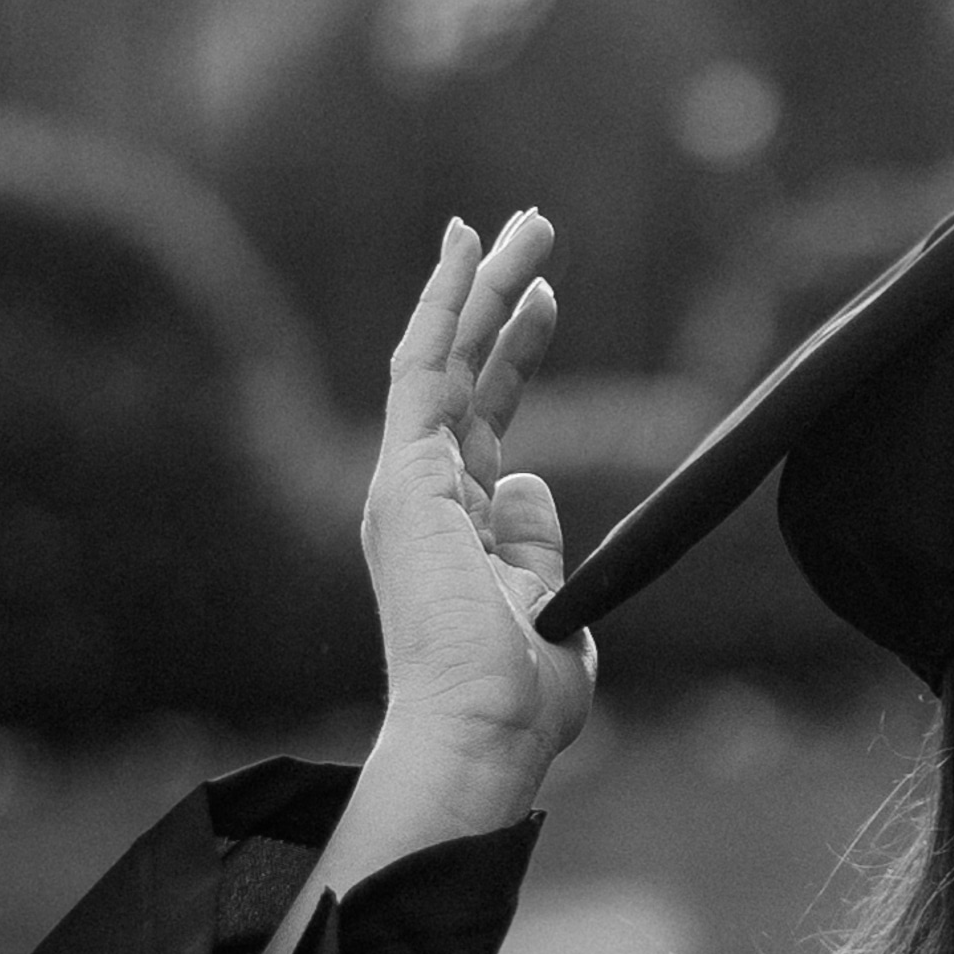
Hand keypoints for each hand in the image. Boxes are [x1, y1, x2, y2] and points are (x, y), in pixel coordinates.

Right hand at [358, 210, 598, 815]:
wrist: (479, 732)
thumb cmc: (518, 700)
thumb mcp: (549, 608)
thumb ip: (539, 548)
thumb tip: (529, 483)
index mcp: (455, 529)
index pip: (484, 417)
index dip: (513, 353)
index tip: (542, 299)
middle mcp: (421, 497)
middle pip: (461, 373)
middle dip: (496, 299)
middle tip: (533, 232)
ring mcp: (406, 483)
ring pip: (443, 355)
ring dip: (483, 284)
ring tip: (526, 222)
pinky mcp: (404, 474)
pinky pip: (423, 367)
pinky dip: (444, 302)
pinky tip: (470, 248)